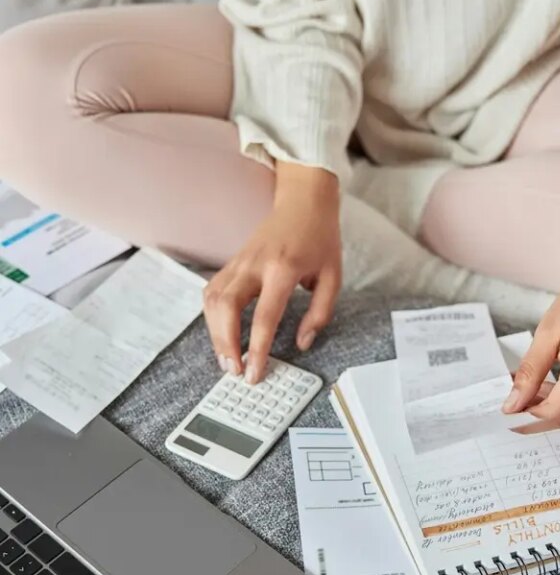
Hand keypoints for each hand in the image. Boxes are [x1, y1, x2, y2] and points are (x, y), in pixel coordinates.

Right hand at [203, 163, 340, 382]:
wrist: (303, 201)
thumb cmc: (320, 238)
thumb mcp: (333, 276)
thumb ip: (319, 313)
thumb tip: (302, 343)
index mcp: (284, 268)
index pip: (264, 316)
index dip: (257, 349)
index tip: (255, 373)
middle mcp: (255, 264)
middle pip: (226, 307)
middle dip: (225, 342)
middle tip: (233, 369)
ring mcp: (239, 261)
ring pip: (213, 299)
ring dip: (215, 332)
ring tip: (226, 359)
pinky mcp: (231, 262)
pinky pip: (212, 291)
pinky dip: (212, 316)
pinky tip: (221, 333)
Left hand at [503, 235, 559, 426]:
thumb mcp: (548, 331)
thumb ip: (530, 371)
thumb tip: (513, 404)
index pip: (557, 411)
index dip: (529, 419)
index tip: (508, 414)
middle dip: (537, 411)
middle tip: (513, 399)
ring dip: (552, 404)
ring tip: (532, 385)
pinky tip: (555, 381)